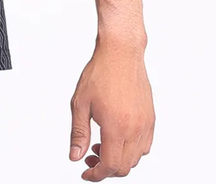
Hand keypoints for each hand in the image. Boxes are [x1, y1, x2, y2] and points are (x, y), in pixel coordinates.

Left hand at [69, 40, 154, 178]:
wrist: (121, 53)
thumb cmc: (100, 73)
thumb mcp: (80, 103)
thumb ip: (79, 133)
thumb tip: (75, 157)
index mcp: (116, 127)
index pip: (109, 165)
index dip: (96, 174)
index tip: (86, 173)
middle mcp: (134, 129)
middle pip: (124, 166)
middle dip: (106, 168)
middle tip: (90, 158)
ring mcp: (145, 124)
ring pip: (136, 159)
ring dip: (119, 160)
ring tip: (101, 145)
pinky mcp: (151, 118)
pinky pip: (145, 146)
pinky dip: (132, 150)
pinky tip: (117, 137)